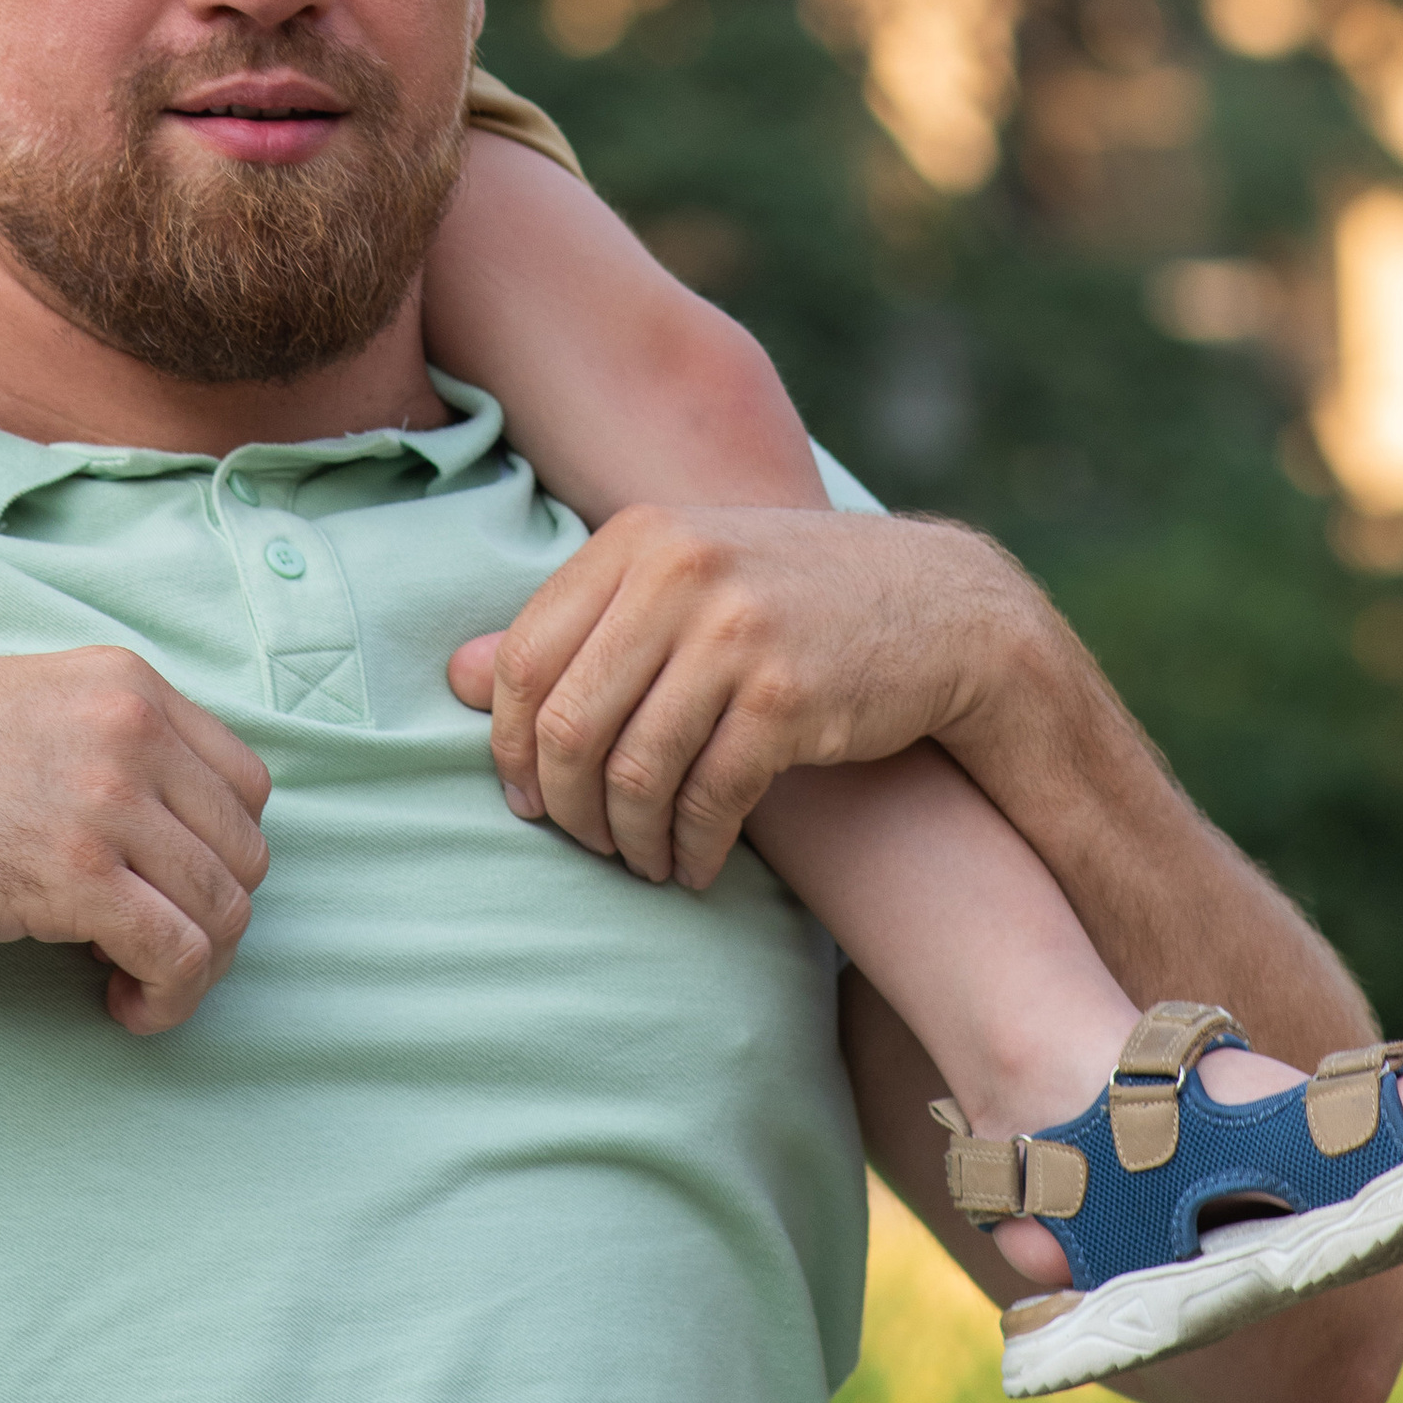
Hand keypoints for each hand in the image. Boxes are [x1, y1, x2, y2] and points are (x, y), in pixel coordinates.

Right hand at [0, 646, 271, 1034]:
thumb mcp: (29, 707)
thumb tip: (164, 828)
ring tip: (133, 983)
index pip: (246, 783)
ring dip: (194, 967)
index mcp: (128, 684)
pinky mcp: (76, 876)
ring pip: (225, 909)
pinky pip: (179, 955)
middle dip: (212, 915)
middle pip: (246, 851)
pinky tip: (122, 1006)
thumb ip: (104, 742)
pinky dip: (167, 997)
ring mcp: (108, 800)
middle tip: (151, 950)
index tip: (167, 889)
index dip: (218, 851)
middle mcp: (134, 729)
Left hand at [444, 502, 1037, 886]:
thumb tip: (459, 677)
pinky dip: (691, 847)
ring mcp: (735, 629)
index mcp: (637, 538)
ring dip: (630, 840)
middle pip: (571, 722)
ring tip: (645, 863)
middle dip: (566, 807)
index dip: (513, 746)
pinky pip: (707, 796)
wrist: (943, 609)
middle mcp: (680, 571)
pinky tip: (696, 864)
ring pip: (633, 770)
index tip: (528, 798)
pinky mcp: (789, 693)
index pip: (527, 657)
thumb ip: (575, 623)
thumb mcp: (680, 583)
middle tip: (585, 846)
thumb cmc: (789, 601)